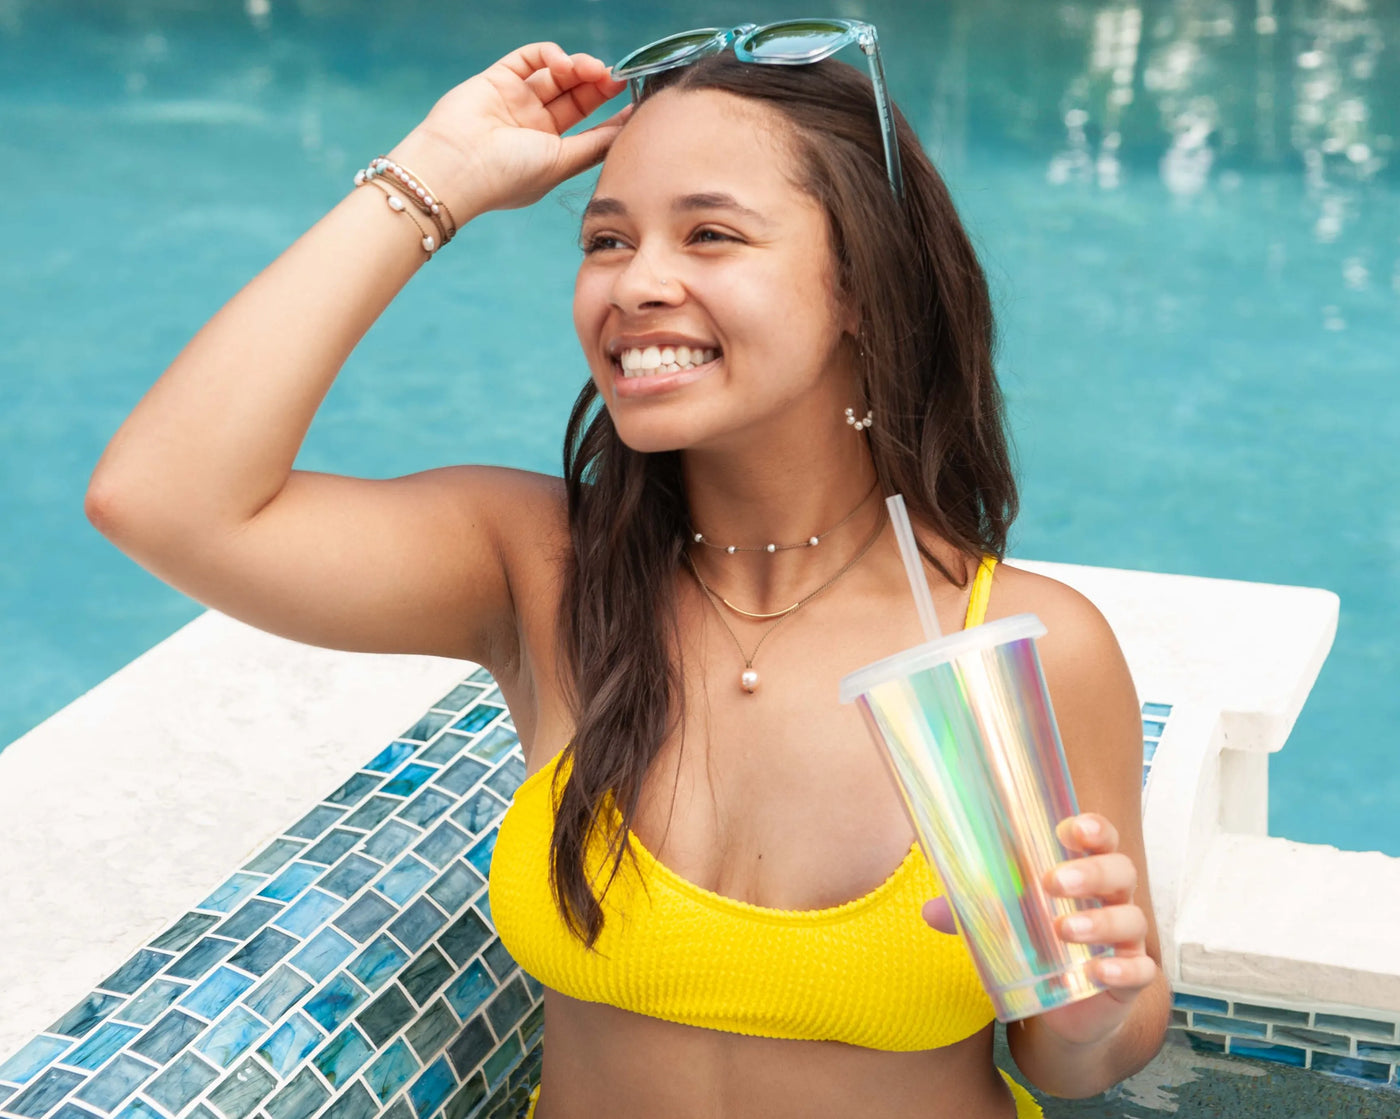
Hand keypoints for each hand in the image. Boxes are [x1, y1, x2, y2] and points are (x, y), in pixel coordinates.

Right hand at [395, 42, 630, 218]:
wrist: (455, 167)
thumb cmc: (509, 176)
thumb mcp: (563, 163)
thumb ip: (596, 145)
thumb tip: (630, 131)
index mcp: (551, 154)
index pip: (590, 129)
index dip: (614, 115)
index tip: (637, 102)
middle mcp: (534, 128)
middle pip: (577, 98)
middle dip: (599, 86)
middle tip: (616, 79)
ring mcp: (516, 102)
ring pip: (558, 76)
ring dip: (580, 68)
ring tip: (592, 70)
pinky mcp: (497, 79)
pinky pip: (531, 58)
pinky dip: (551, 55)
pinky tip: (564, 64)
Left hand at [921, 813, 1160, 1046]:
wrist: (1063, 1009)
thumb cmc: (1037, 945)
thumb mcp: (1003, 924)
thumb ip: (970, 913)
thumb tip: (929, 909)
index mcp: (1086, 873)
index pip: (1102, 839)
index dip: (1093, 829)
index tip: (1069, 829)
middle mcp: (1113, 900)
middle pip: (1121, 871)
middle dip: (1091, 871)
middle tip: (1053, 881)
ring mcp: (1126, 939)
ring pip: (1130, 919)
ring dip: (1099, 921)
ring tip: (1062, 928)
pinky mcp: (1130, 978)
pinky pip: (1140, 969)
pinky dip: (1122, 969)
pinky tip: (1098, 971)